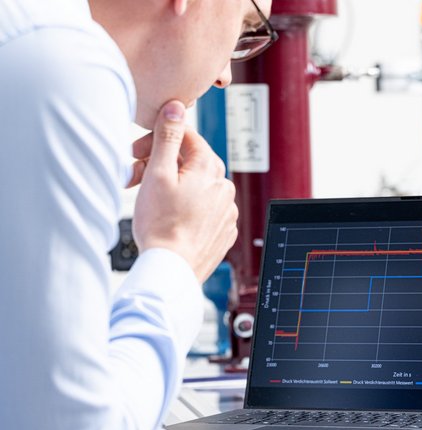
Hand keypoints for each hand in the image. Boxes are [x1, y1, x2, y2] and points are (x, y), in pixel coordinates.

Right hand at [132, 100, 237, 281]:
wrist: (171, 269)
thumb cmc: (161, 225)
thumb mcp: (158, 173)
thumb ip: (168, 137)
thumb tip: (177, 108)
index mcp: (211, 168)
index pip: (187, 137)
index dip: (157, 140)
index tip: (137, 153)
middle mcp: (225, 187)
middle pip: (191, 162)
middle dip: (161, 164)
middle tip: (135, 178)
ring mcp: (227, 210)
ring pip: (198, 186)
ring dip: (173, 186)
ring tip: (151, 201)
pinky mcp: (224, 230)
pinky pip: (204, 208)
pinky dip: (187, 207)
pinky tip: (168, 217)